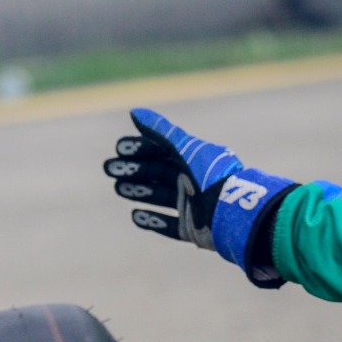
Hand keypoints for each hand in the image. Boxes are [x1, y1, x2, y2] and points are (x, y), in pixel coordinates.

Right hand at [104, 109, 295, 282]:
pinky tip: (135, 215)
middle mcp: (191, 181)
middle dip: (133, 170)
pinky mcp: (191, 228)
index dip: (139, 148)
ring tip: (118, 188)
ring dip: (138, 191)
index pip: (161, 151)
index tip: (119, 149)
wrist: (231, 211)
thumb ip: (160, 131)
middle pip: (156, 173)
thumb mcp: (185, 148)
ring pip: (158, 196)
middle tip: (110, 168)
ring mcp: (191, 205)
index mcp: (192, 160)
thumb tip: (135, 112)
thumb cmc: (210, 174)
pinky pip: (168, 225)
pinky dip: (152, 221)